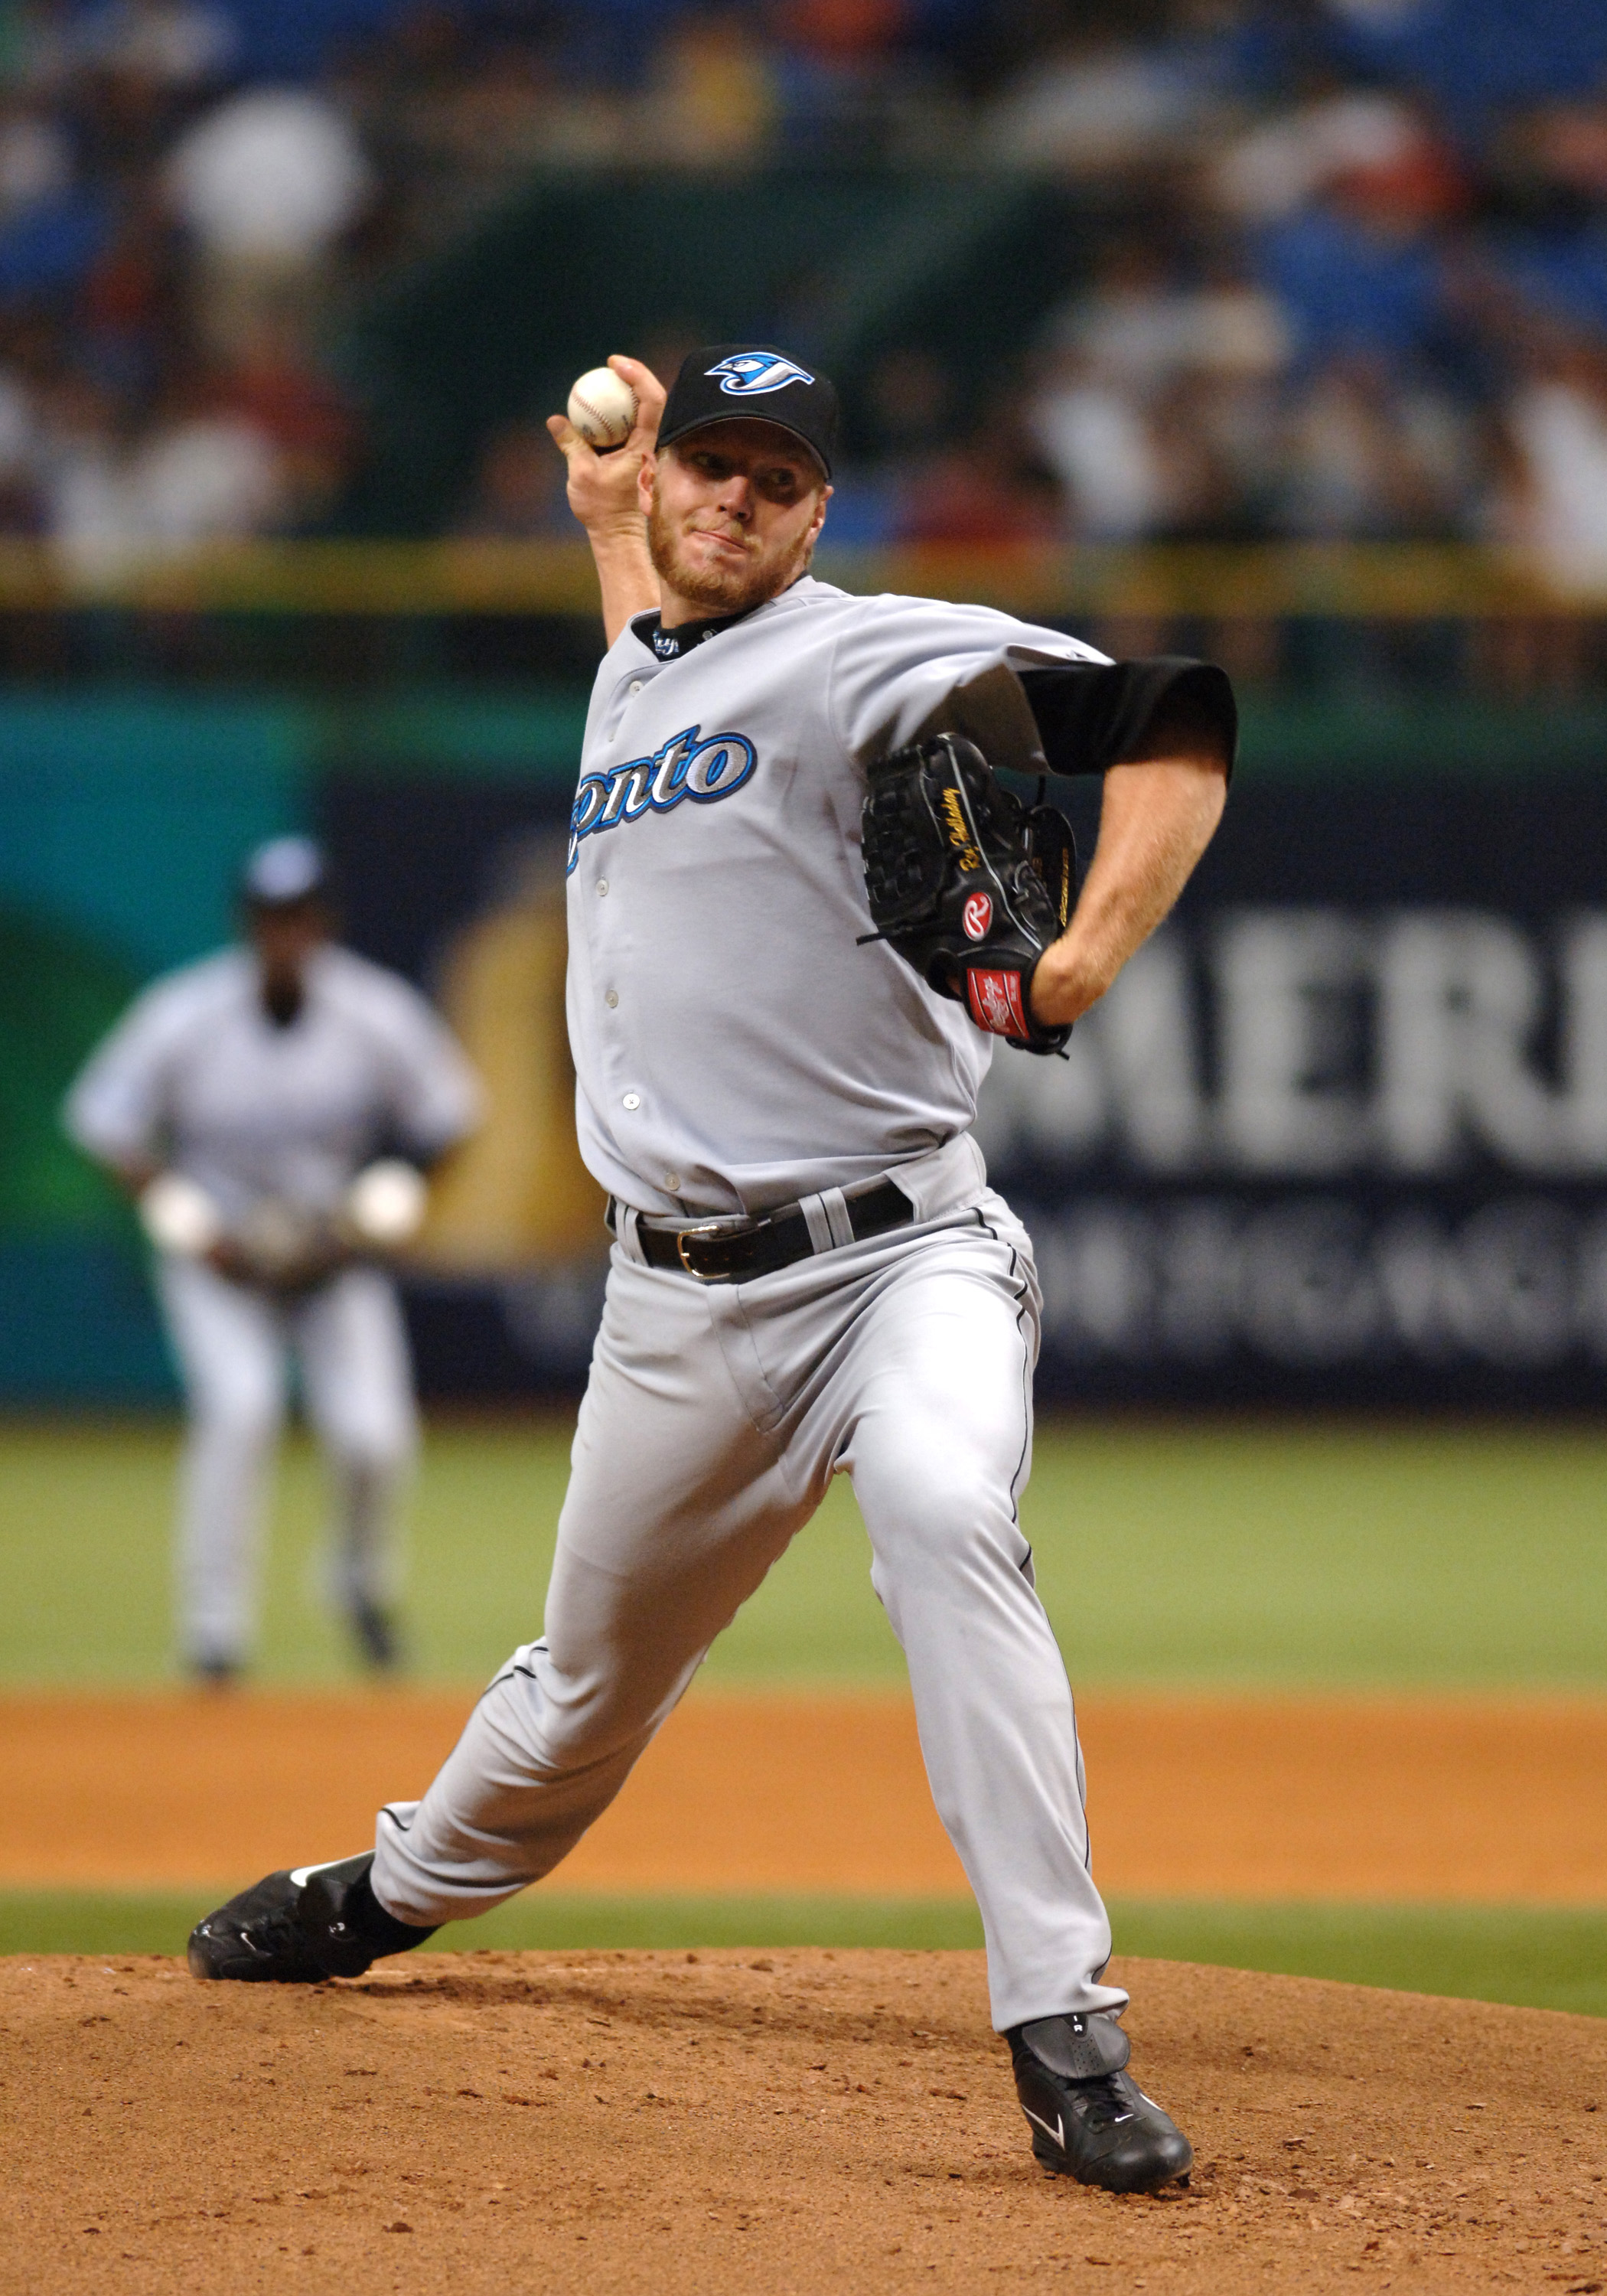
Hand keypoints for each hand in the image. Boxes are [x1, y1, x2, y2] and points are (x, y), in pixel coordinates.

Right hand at [547, 355, 665, 537]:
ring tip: (607, 377)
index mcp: (645, 446)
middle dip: (635, 375)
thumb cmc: (601, 508)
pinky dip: (618, 410)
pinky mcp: (636, 454)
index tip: (616, 364)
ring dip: (628, 391)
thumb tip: (555, 420)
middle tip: (612, 364)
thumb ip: (571, 443)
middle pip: (653, 399)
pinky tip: (601, 403)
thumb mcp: (581, 474)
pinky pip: (631, 424)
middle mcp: (651, 444)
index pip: (652, 401)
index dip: (638, 375)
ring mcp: (645, 449)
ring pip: (643, 411)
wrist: (615, 533)